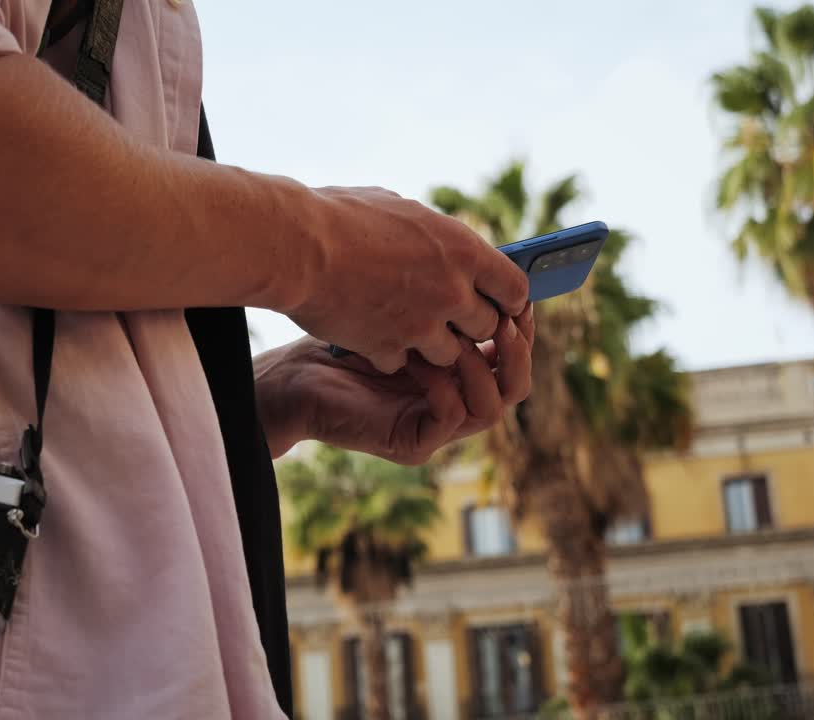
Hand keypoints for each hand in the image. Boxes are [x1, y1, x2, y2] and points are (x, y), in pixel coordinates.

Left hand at [255, 305, 533, 462]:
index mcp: (457, 374)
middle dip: (515, 348)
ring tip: (463, 335)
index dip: (521, 328)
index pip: (511, 357)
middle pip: (515, 384)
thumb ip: (441, 299)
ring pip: (493, 406)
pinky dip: (444, 385)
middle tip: (505, 318)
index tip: (520, 297)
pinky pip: (452, 415)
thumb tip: (485, 265)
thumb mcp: (400, 310)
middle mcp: (454, 404)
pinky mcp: (412, 443)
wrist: (292, 375)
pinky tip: (420, 359)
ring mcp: (435, 429)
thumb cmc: (339, 336)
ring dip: (482, 366)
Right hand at [285, 187, 528, 372]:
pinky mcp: (387, 348)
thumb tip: (441, 242)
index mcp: (461, 249)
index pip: (515, 287)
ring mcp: (420, 325)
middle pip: (486, 328)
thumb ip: (431, 236)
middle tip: (446, 318)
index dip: (508, 299)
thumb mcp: (399, 210)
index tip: (497, 303)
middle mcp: (450, 291)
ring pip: (450, 354)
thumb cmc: (338, 216)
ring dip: (430, 346)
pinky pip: (401, 364)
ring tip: (404, 328)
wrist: (294, 247)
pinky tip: (368, 335)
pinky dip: (386, 354)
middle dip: (469, 326)